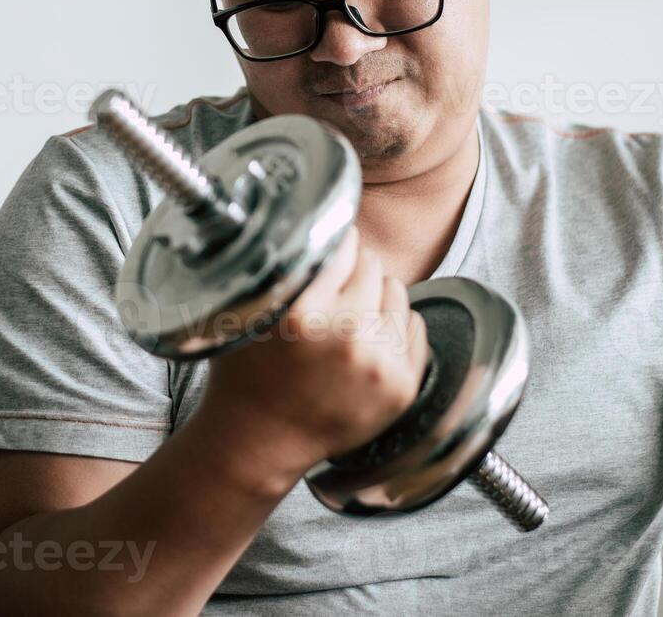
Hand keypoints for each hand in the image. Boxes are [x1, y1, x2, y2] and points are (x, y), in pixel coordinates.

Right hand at [197, 226, 429, 486]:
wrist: (259, 442)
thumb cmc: (246, 375)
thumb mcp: (247, 312)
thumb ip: (280, 270)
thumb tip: (311, 220)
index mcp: (303, 314)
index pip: (342, 246)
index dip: (333, 244)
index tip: (327, 250)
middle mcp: (346, 336)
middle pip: (372, 265)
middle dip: (353, 272)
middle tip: (333, 292)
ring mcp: (379, 363)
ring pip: (398, 291)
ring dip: (376, 296)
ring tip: (348, 319)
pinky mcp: (401, 386)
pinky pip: (415, 326)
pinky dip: (394, 326)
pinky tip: (366, 342)